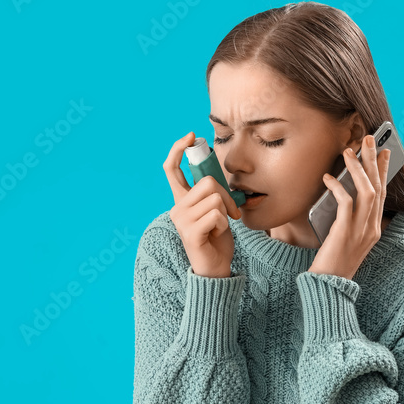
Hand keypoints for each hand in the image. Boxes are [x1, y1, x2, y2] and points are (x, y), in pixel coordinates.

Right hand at [164, 131, 241, 278]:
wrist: (215, 268)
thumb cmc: (216, 239)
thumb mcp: (215, 211)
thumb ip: (212, 193)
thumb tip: (217, 174)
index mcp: (181, 200)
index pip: (171, 169)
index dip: (178, 149)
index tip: (191, 136)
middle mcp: (177, 208)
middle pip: (207, 182)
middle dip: (226, 195)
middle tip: (232, 212)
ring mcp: (181, 220)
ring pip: (214, 199)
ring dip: (226, 213)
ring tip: (221, 227)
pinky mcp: (191, 233)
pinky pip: (216, 216)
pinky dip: (224, 225)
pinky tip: (217, 235)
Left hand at [308, 133, 391, 279]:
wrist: (329, 286)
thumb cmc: (333, 264)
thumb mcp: (348, 240)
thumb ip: (350, 220)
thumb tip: (342, 194)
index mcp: (374, 229)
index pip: (382, 193)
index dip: (383, 171)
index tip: (383, 151)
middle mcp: (372, 227)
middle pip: (377, 187)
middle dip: (373, 160)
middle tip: (369, 139)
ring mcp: (361, 230)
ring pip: (366, 191)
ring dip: (358, 168)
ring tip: (348, 151)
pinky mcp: (346, 231)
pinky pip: (346, 202)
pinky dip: (338, 187)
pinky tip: (329, 178)